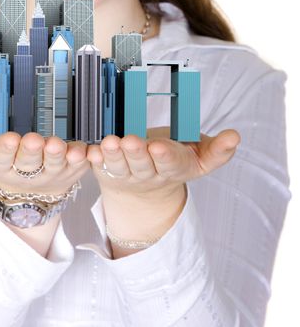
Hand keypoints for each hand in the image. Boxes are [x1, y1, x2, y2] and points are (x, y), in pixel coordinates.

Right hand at [0, 119, 88, 194]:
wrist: (30, 188)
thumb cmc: (1, 157)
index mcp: (3, 162)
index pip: (1, 156)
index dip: (6, 149)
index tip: (9, 139)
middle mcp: (28, 169)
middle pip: (30, 160)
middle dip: (32, 152)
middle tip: (34, 140)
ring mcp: (53, 170)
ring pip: (57, 163)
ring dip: (59, 154)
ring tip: (59, 144)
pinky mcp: (75, 167)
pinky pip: (83, 164)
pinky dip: (88, 157)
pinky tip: (89, 149)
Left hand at [87, 127, 239, 198]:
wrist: (146, 189)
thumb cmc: (174, 160)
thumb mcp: (199, 157)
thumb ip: (217, 150)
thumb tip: (236, 137)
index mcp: (174, 168)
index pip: (171, 164)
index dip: (166, 157)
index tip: (159, 147)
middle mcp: (150, 174)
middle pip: (142, 165)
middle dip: (136, 153)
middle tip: (131, 141)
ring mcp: (127, 174)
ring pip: (119, 166)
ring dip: (113, 155)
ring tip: (110, 142)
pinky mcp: (107, 172)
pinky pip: (99, 166)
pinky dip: (93, 158)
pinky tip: (89, 150)